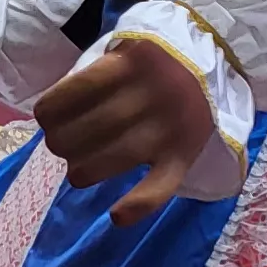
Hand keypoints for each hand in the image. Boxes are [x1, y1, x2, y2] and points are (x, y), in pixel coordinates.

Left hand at [36, 37, 210, 225]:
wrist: (221, 62)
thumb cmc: (155, 63)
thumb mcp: (124, 49)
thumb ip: (95, 74)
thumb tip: (54, 114)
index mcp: (131, 61)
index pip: (77, 90)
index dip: (51, 109)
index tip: (46, 118)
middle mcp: (152, 93)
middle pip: (94, 126)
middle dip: (64, 141)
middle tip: (61, 146)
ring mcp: (171, 126)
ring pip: (118, 156)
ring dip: (85, 170)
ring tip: (79, 170)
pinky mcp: (186, 154)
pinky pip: (162, 184)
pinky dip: (139, 205)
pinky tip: (116, 217)